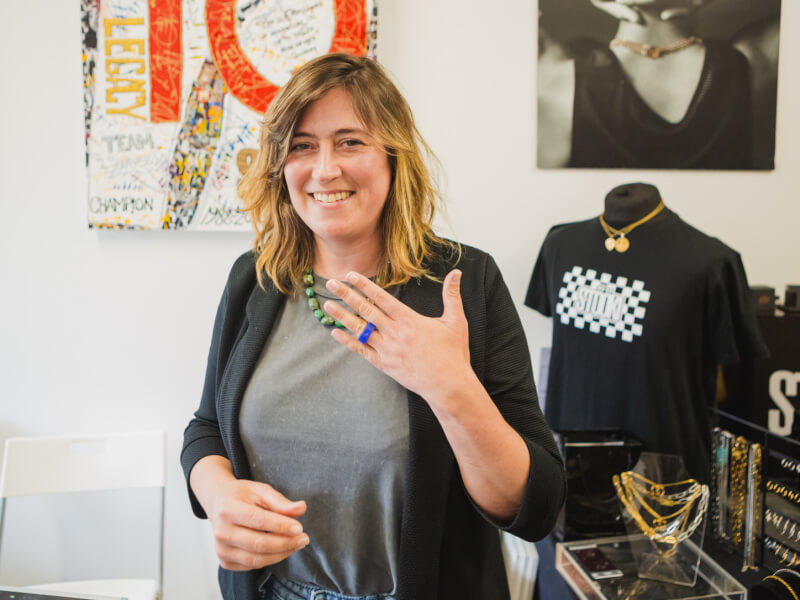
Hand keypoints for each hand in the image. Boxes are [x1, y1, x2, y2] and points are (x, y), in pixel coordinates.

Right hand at [194, 459, 308, 570]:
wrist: (218, 503)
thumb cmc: (241, 495)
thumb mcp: (261, 490)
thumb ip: (281, 501)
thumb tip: (301, 508)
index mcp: (228, 509)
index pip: (259, 521)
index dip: (281, 526)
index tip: (299, 527)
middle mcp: (221, 531)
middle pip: (259, 544)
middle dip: (286, 543)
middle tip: (304, 538)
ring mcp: (221, 549)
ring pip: (257, 559)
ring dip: (282, 554)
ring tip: (297, 544)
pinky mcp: (225, 561)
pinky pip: (253, 565)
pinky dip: (271, 559)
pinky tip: (282, 549)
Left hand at [324, 269, 473, 403]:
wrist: (448, 385)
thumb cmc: (454, 353)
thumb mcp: (456, 321)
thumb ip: (452, 295)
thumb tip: (457, 272)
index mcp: (410, 320)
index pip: (382, 298)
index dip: (365, 285)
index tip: (350, 275)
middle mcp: (395, 333)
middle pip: (366, 310)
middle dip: (347, 295)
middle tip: (331, 283)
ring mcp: (388, 350)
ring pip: (360, 329)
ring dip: (342, 316)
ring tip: (327, 304)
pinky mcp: (384, 365)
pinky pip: (362, 351)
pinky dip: (348, 341)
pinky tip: (334, 332)